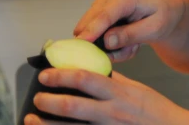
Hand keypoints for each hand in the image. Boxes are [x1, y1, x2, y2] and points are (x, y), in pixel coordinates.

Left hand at [24, 68, 188, 124]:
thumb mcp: (136, 89)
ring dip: (48, 124)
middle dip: (49, 101)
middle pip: (73, 106)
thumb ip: (114, 79)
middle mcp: (112, 113)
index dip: (62, 75)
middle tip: (37, 97)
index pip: (85, 78)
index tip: (46, 74)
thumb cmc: (156, 111)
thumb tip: (92, 69)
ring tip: (31, 119)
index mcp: (118, 93)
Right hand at [74, 0, 185, 61]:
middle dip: (107, 46)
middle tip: (133, 49)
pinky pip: (95, 36)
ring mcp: (101, 5)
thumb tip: (107, 41)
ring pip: (92, 34)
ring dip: (112, 47)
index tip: (80, 44)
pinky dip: (112, 44)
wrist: (167, 8)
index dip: (91, 31)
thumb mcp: (154, 29)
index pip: (103, 16)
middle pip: (90, 25)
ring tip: (134, 44)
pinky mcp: (99, 13)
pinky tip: (128, 41)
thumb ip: (130, 35)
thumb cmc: (164, 15)